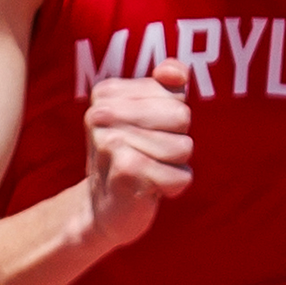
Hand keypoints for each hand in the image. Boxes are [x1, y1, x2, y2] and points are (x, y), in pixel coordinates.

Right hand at [83, 59, 193, 248]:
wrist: (104, 211)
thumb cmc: (134, 155)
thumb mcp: (150, 113)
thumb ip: (168, 83)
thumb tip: (176, 73)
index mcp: (106, 92)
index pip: (175, 94)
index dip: (172, 119)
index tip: (146, 134)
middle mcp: (101, 113)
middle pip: (182, 116)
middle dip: (176, 141)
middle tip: (148, 155)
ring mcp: (109, 141)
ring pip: (184, 146)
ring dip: (174, 166)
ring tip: (147, 171)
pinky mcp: (125, 171)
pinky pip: (182, 176)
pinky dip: (173, 186)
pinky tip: (148, 190)